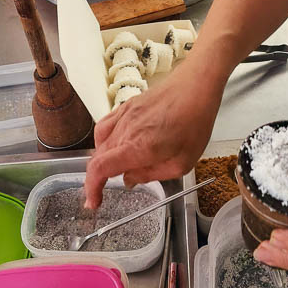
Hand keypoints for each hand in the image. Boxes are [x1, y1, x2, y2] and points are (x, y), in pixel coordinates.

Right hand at [83, 62, 222, 208]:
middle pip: (98, 158)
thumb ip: (151, 175)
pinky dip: (103, 141)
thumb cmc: (195, 122)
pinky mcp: (126, 106)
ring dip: (101, 160)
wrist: (196, 85)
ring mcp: (123, 116)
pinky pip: (105, 126)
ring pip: (99, 143)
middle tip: (101, 193)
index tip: (93, 202)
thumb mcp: (181, 162)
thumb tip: (129, 179)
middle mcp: (125, 131)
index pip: (100, 169)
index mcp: (138, 147)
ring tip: (111, 170)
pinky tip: (113, 146)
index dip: (92, 188)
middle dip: (96, 179)